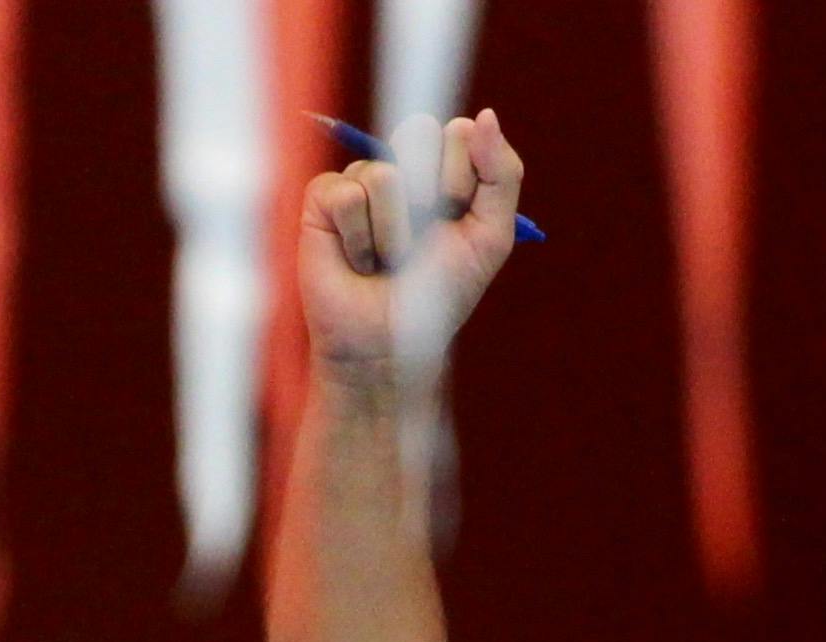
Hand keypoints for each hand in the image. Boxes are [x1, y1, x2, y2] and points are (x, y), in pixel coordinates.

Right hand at [296, 109, 528, 372]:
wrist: (392, 344)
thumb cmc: (439, 294)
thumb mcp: (491, 237)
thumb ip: (502, 173)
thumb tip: (484, 114)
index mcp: (444, 167)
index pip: (459, 132)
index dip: (462, 181)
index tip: (455, 220)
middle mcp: (402, 165)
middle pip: (418, 132)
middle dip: (429, 195)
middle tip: (421, 239)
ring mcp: (361, 178)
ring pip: (384, 177)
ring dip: (393, 236)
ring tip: (386, 261)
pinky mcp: (323, 198)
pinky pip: (348, 197)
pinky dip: (360, 242)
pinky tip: (357, 262)